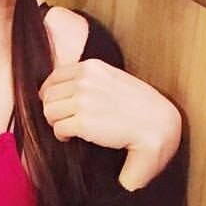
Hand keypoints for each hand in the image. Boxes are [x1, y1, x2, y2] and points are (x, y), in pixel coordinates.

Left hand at [40, 59, 181, 190]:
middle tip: (64, 120)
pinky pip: (58, 129)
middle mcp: (85, 80)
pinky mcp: (83, 122)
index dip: (51, 94)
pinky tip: (72, 138)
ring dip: (56, 123)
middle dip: (53, 110)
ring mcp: (83, 100)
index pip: (54, 78)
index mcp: (91, 67)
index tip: (58, 105)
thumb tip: (61, 88)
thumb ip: (89, 79)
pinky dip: (62, 136)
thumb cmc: (137, 106)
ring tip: (69, 129)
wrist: (157, 125)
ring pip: (49, 112)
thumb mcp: (112, 79)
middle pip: (47, 96)